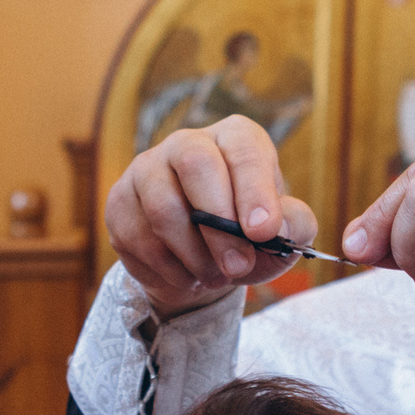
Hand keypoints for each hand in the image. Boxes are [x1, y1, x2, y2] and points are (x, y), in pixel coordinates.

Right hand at [107, 115, 316, 318]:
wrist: (201, 262)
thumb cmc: (248, 237)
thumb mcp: (283, 233)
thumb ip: (294, 224)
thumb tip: (278, 225)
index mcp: (234, 138)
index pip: (242, 149)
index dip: (254, 189)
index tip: (263, 231)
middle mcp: (187, 143)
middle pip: (194, 165)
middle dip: (219, 226)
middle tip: (239, 266)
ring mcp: (147, 169)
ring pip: (163, 208)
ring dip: (195, 255)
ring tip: (217, 276)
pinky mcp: (120, 202)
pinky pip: (139, 237)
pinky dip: (169, 269)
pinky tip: (189, 276)